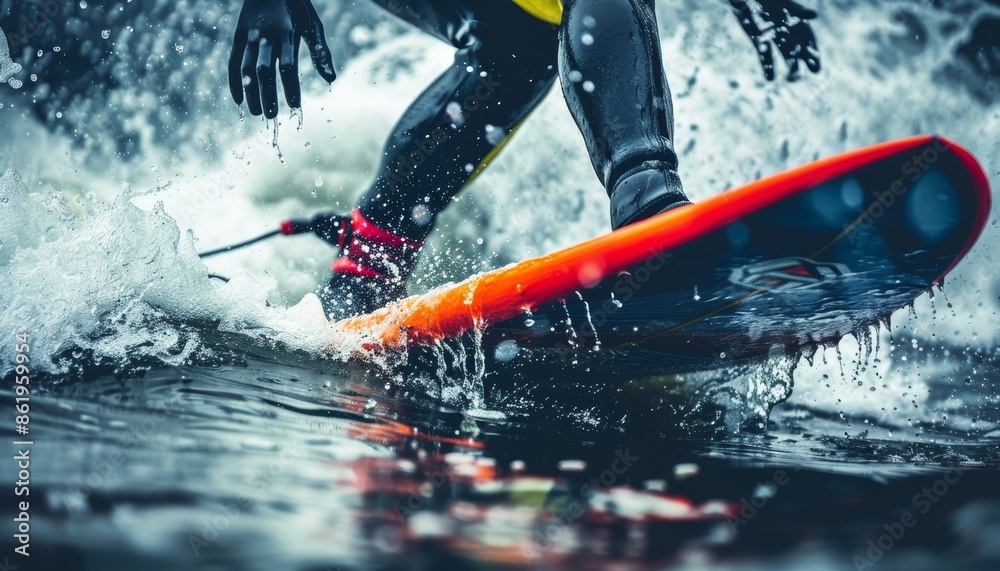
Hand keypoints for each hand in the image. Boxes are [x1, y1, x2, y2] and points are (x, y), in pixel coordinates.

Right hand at [229, 0, 336, 117]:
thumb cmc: (295, 7)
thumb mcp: (311, 25)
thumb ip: (320, 52)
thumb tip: (331, 80)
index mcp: (285, 33)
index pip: (287, 65)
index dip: (290, 87)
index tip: (295, 106)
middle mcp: (263, 36)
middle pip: (263, 70)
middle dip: (267, 94)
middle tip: (272, 116)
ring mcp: (247, 36)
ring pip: (245, 68)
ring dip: (250, 93)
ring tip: (257, 114)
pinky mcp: (237, 36)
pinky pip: (233, 62)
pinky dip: (234, 82)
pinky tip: (239, 101)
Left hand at [729, 0, 820, 80]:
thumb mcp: (785, 3)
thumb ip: (798, 10)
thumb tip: (814, 15)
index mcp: (797, 22)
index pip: (809, 41)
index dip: (813, 54)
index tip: (816, 69)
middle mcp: (787, 32)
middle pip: (797, 51)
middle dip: (800, 64)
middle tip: (802, 77)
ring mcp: (773, 37)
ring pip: (781, 55)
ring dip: (786, 67)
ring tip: (790, 80)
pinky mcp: (759, 39)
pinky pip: (764, 54)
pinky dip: (766, 64)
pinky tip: (769, 77)